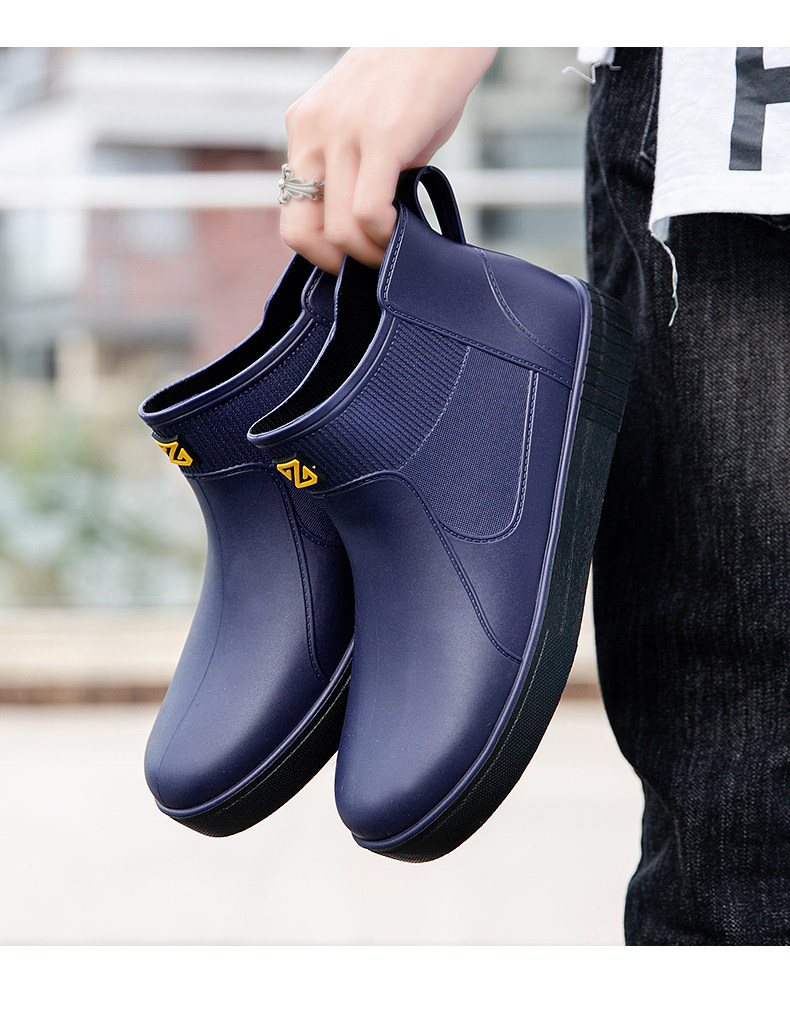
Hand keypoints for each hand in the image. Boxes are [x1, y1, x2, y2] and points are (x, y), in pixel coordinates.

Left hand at [280, 47, 496, 272]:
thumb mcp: (372, 126)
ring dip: (369, 255)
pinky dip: (384, 235)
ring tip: (393, 253)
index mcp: (305, 128)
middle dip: (336, 264)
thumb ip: (362, 171)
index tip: (349, 260)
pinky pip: (367, 210)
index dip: (318, 251)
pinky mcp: (382, 136)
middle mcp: (313, 130)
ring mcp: (344, 133)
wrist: (444, 27)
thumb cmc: (416, 78)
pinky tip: (402, 231)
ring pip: (337, 229)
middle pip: (301, 230)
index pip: (290, 213)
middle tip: (368, 268)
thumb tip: (372, 224)